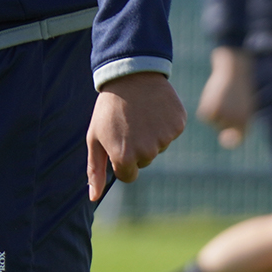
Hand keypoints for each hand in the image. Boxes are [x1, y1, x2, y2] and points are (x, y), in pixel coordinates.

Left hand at [86, 72, 185, 201]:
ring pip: (159, 146)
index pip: (128, 175)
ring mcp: (165, 138)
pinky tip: (153, 107)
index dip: (121, 159)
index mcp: (124, 156)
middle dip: (136, 146)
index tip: (118, 141)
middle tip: (127, 123)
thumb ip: (95, 170)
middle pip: (144, 161)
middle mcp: (147, 151)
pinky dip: (164, 122)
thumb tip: (94, 197)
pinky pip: (172, 132)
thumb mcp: (94, 137)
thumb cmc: (108, 108)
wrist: (129, 74)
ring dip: (150, 133)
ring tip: (139, 113)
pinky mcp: (178, 124)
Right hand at [197, 46, 255, 148]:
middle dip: (222, 116)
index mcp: (246, 123)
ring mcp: (223, 117)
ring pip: (213, 121)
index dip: (230, 139)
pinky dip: (206, 106)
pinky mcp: (211, 110)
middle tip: (228, 101)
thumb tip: (225, 140)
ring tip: (222, 96)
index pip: (237, 139)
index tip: (225, 136)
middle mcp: (235, 123)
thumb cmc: (241, 88)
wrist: (235, 70)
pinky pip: (205, 115)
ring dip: (214, 110)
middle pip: (222, 128)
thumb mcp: (244, 107)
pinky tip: (213, 95)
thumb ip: (237, 122)